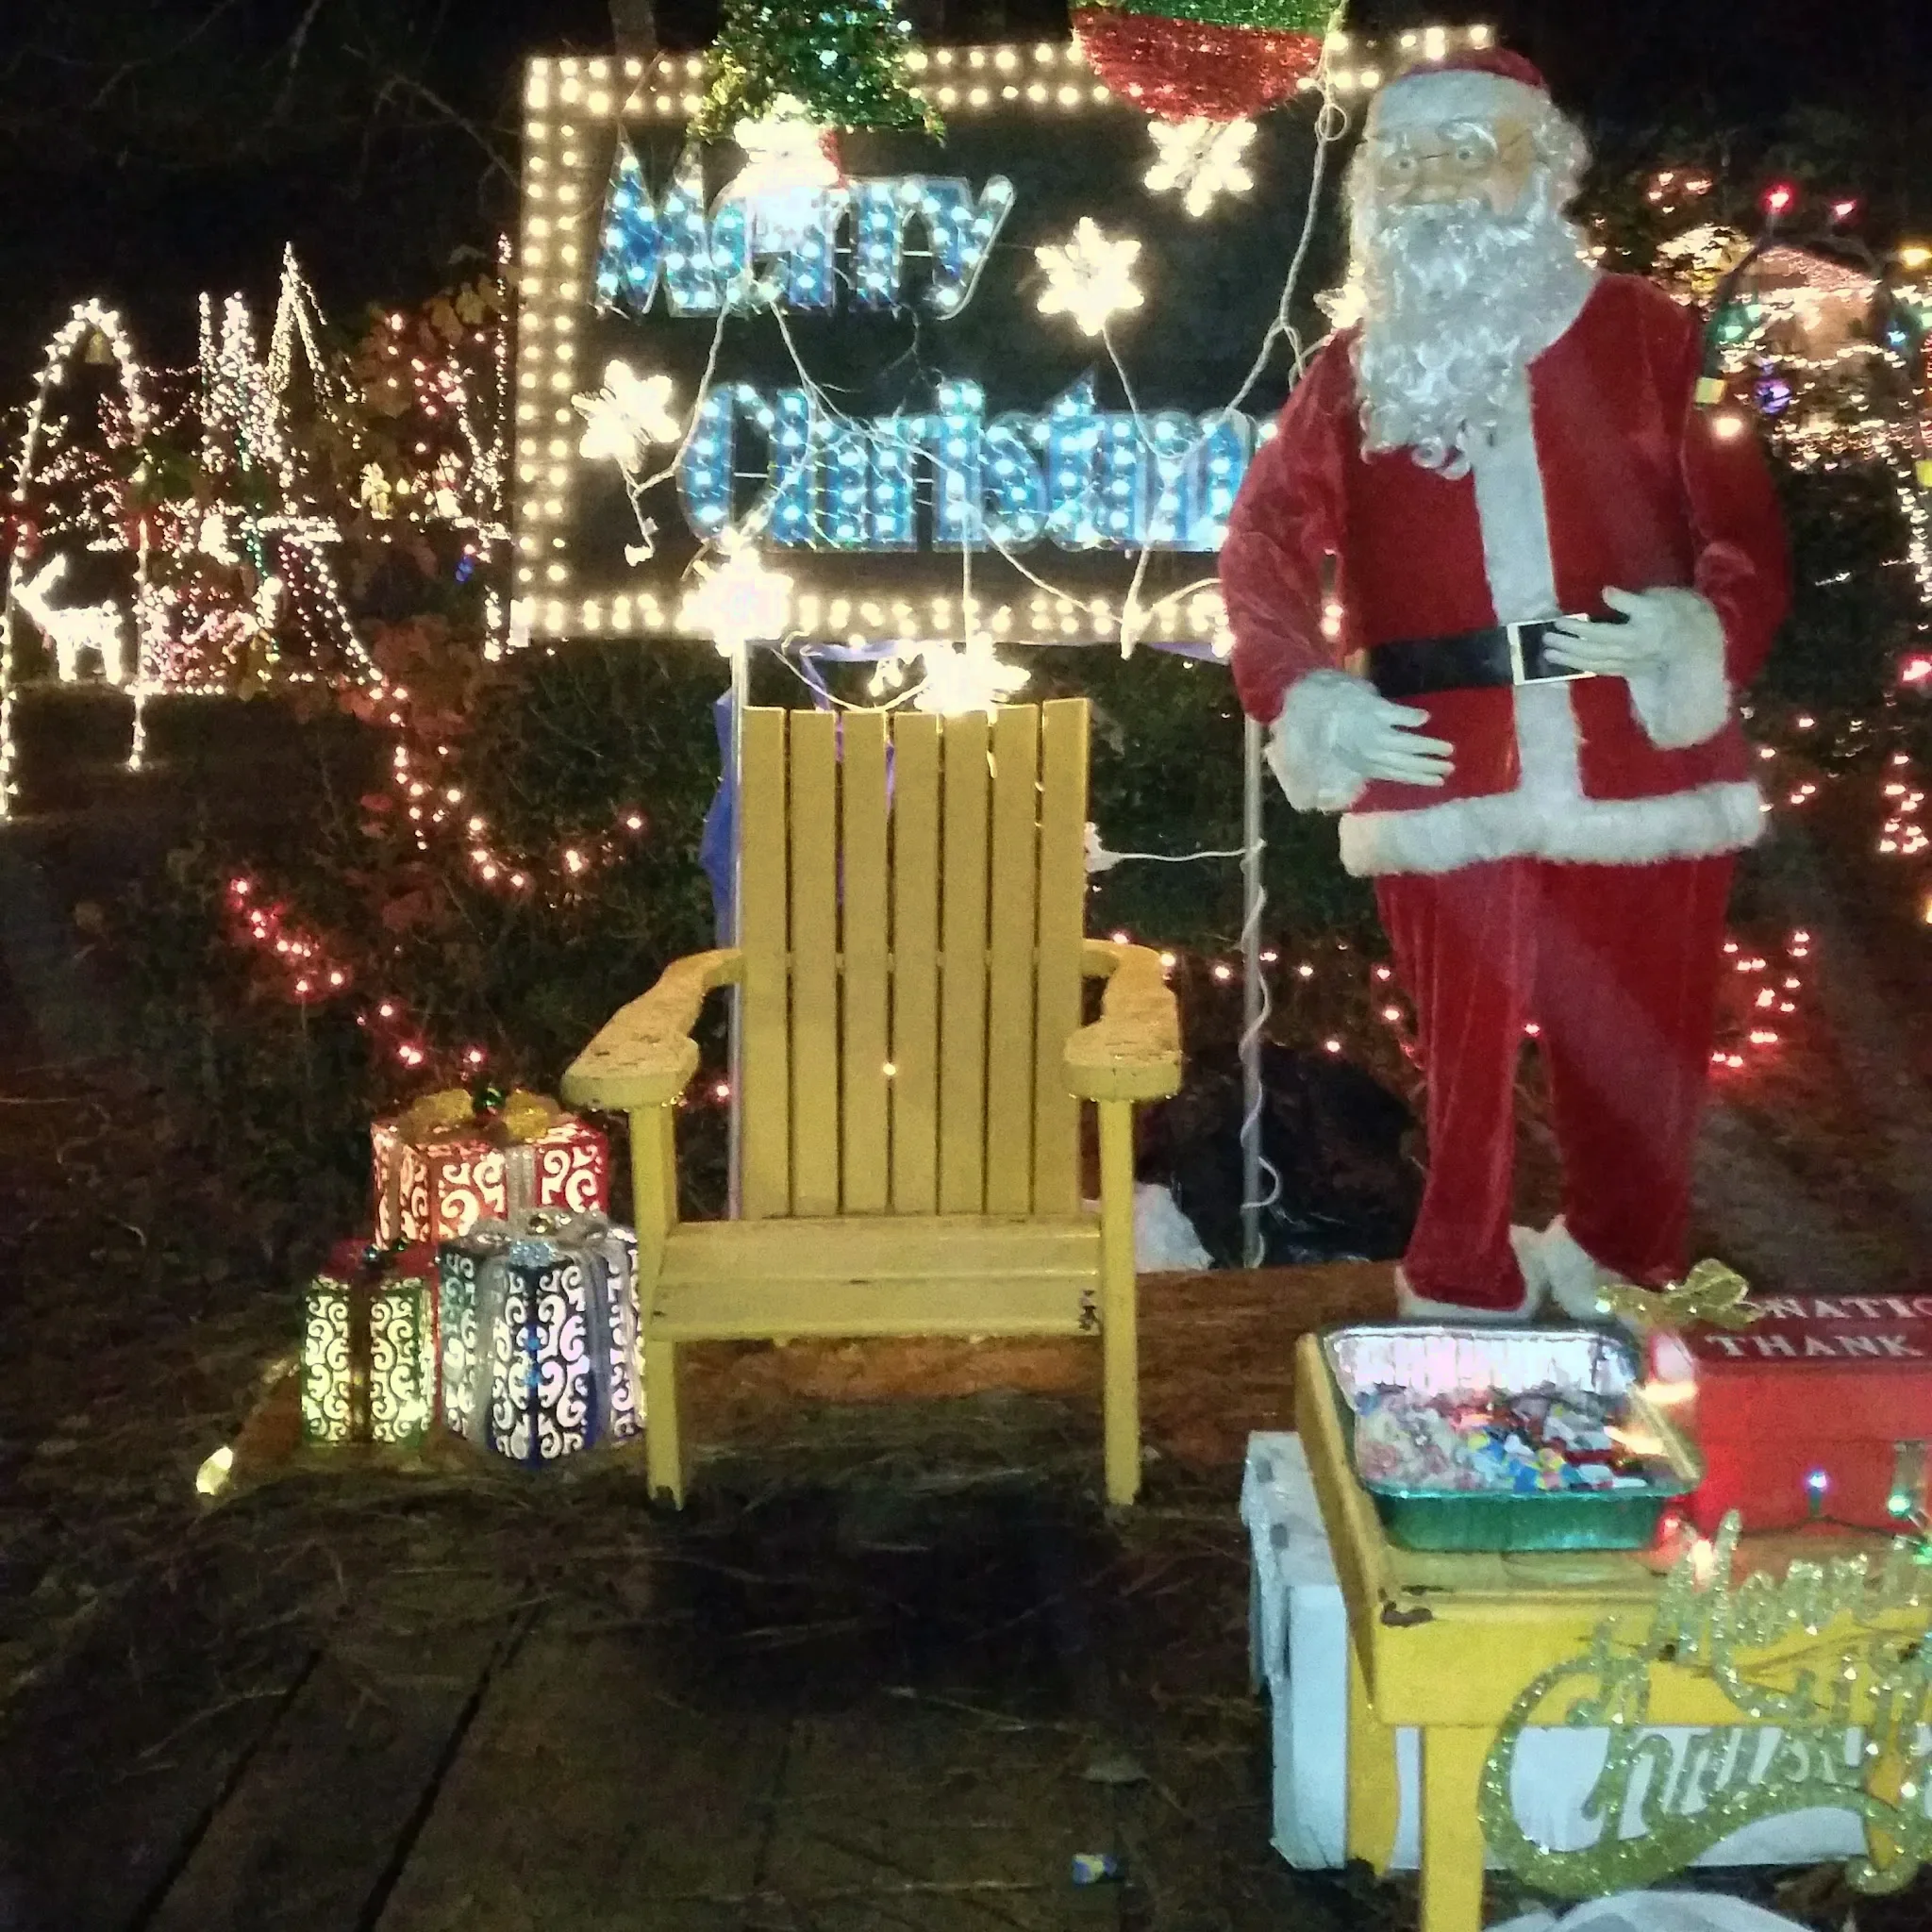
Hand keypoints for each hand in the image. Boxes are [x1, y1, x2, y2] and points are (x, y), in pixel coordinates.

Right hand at [1331, 692, 1455, 787]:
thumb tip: (1423, 718)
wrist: (1312, 722)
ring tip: (1442, 778)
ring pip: (1400, 770)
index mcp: (1377, 730)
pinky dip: (1408, 778)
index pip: (1410, 740)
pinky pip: (1390, 775)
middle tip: (1451, 765)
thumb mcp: (1368, 700)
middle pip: (1408, 758)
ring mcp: (1369, 761)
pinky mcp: (1365, 768)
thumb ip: (1396, 712)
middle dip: (1430, 763)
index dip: (1430, 745)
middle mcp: (1375, 749)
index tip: (1449, 748)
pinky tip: (1422, 779)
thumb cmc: (1341, 703)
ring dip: (1422, 775)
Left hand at [1544, 586, 1675, 676]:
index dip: (1575, 628)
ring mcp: (1626, 664)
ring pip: (1592, 664)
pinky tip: (1571, 665)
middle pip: (1589, 651)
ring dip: (1569, 660)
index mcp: (1631, 635)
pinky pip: (1602, 671)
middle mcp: (1625, 653)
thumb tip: (1606, 592)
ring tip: (1549, 655)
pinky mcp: (1629, 671)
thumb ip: (1630, 600)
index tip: (1557, 621)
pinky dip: (1584, 668)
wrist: (1697, 647)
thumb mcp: (1657, 602)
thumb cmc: (1678, 617)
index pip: (1596, 632)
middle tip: (1544, 640)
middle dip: (1565, 646)